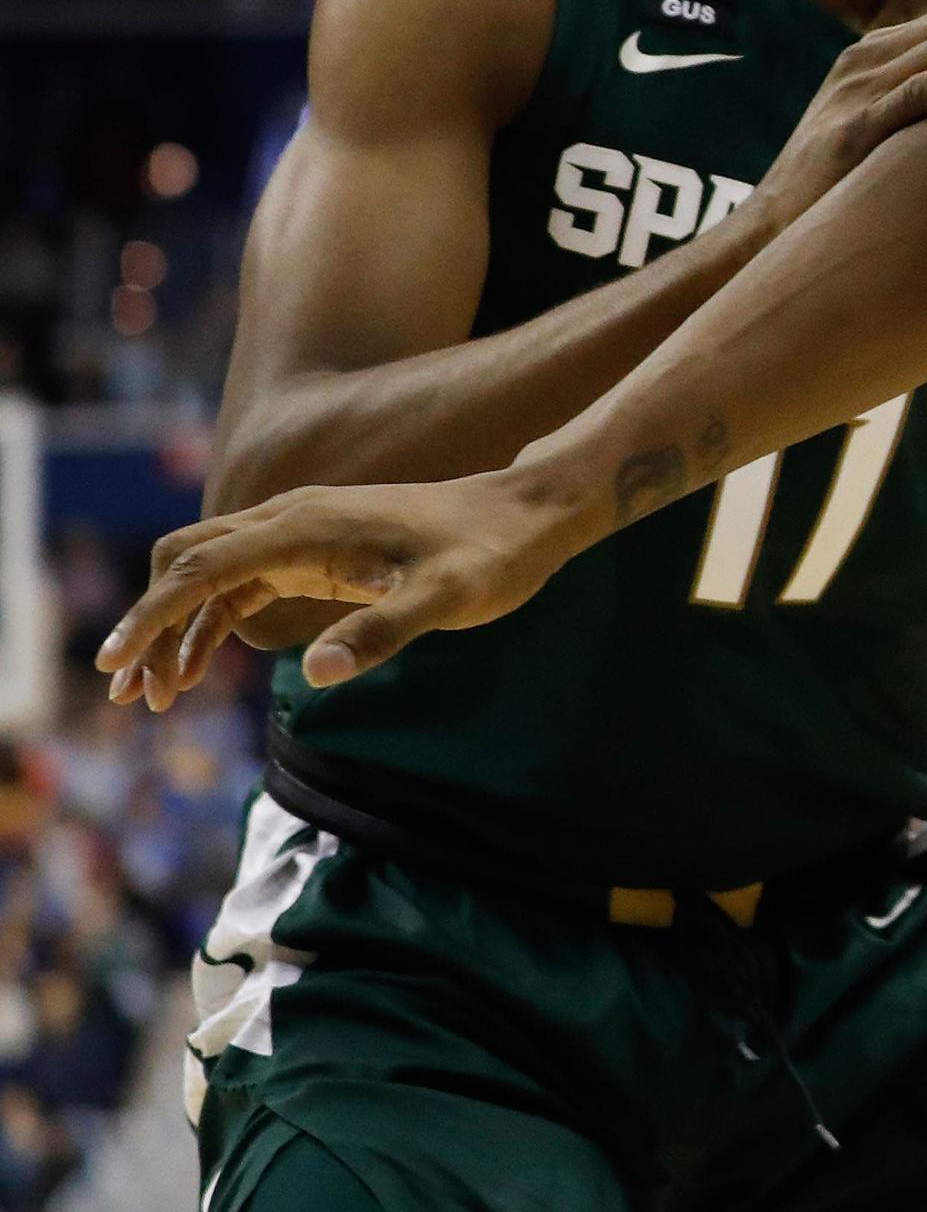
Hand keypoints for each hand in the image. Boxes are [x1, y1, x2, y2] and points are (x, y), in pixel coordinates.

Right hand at [102, 464, 587, 710]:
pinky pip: (241, 584)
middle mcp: (290, 519)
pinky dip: (209, 623)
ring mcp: (300, 532)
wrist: (528, 514)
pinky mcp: (316, 551)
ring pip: (208, 575)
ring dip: (174, 630)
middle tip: (132, 694)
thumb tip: (317, 672)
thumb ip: (383, 630)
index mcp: (305, 525)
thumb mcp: (447, 598)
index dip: (150, 618)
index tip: (114, 667)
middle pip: (185, 564)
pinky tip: (197, 670)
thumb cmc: (492, 555)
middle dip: (149, 625)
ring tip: (155, 697)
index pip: (200, 569)